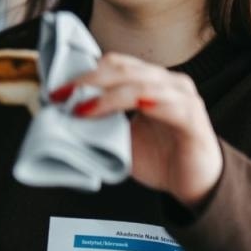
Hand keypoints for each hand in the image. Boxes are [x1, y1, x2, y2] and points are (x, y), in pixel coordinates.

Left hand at [55, 52, 222, 205]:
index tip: (55, 91)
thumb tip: (63, 119)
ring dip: (103, 94)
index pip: (114, 65)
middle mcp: (167, 82)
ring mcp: (181, 96)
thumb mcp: (121, 140)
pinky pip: (162, 102)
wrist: (195, 185)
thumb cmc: (161, 159)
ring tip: (79, 109)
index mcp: (150, 82)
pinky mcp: (191, 116)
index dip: (82, 74)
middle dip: (86, 81)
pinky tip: (113, 113)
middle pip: (122, 68)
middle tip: (60, 96)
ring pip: (137, 82)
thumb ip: (99, 125)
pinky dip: (133, 105)